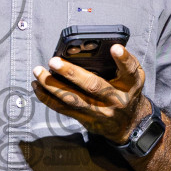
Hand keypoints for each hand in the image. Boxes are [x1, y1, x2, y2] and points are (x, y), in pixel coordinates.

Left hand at [31, 44, 148, 144]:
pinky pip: (63, 109)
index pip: (129, 70)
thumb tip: (98, 46)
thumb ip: (121, 63)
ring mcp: (99, 111)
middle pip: (93, 86)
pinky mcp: (86, 119)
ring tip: (39, 72)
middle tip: (53, 61)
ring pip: (73, 99)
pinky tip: (37, 85)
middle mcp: (115, 99)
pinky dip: (47, 97)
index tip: (114, 48)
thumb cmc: (127, 92)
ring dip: (52, 85)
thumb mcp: (132, 77)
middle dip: (71, 73)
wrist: (129, 124)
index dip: (123, 59)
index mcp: (130, 84)